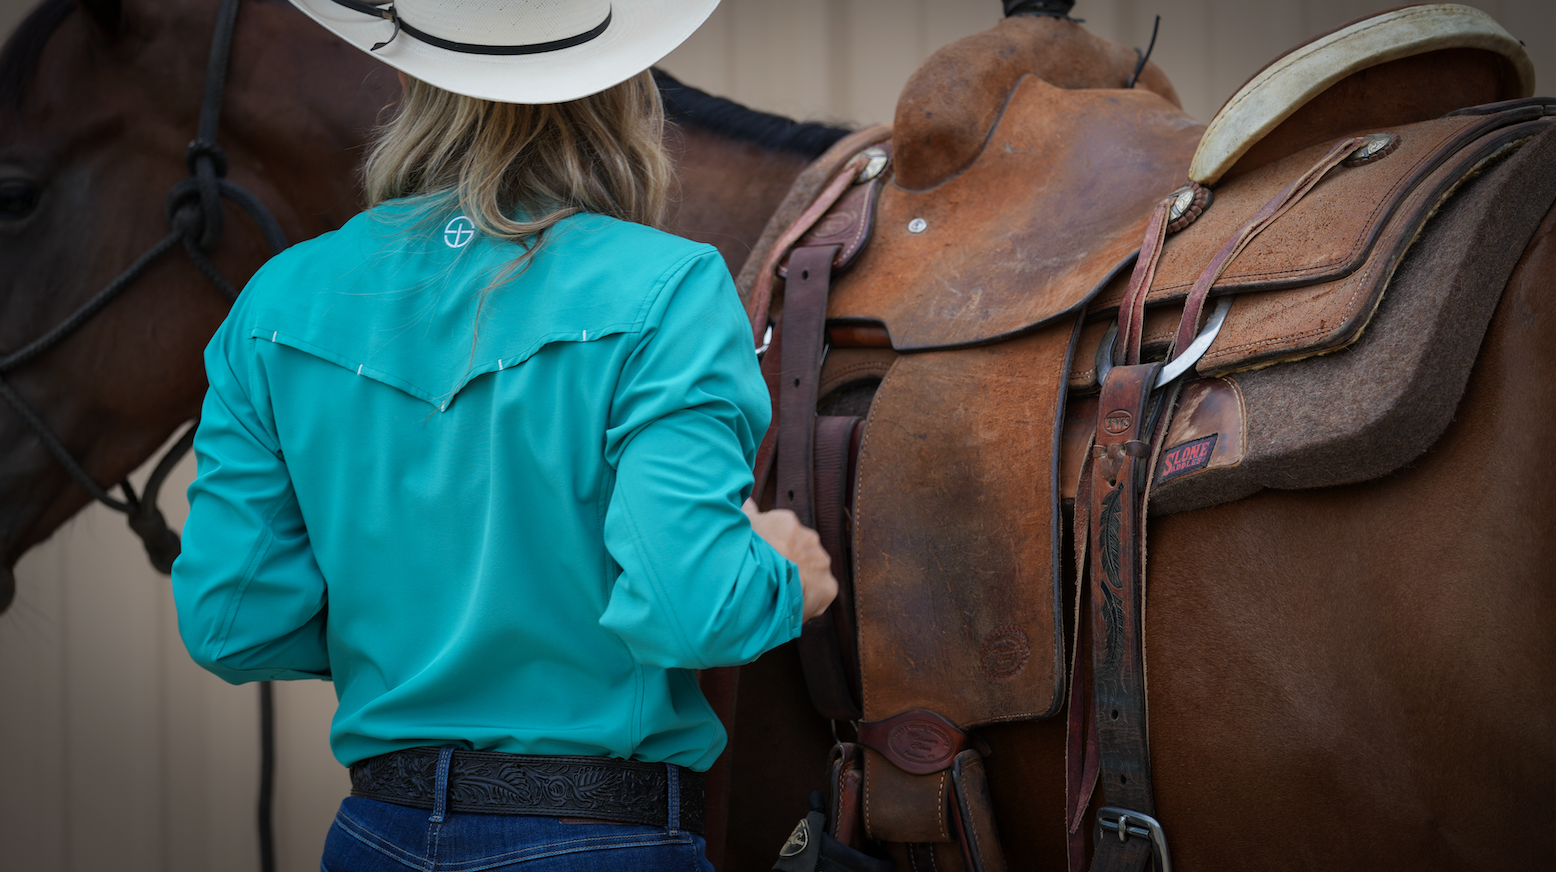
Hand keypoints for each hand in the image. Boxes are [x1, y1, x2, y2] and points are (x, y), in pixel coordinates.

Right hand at [743, 499, 838, 621]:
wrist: (764, 582)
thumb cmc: (749, 553)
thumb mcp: (743, 527)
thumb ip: (748, 513)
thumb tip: (748, 501)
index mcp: (787, 523)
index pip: (781, 534)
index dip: (771, 549)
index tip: (763, 560)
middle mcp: (809, 538)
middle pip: (798, 552)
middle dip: (788, 562)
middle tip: (772, 577)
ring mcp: (820, 562)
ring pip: (811, 571)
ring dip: (801, 579)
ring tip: (783, 593)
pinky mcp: (828, 586)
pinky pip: (820, 593)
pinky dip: (810, 599)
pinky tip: (794, 603)